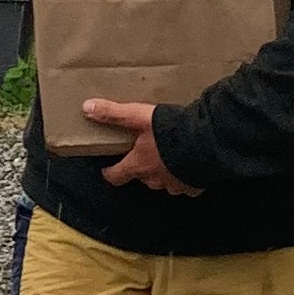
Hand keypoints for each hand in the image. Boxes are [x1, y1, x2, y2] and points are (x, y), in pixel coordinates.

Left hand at [85, 99, 201, 194]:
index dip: (111, 172)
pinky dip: (184, 177)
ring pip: (163, 182)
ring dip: (163, 172)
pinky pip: (186, 185)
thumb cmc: (170, 131)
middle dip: (141, 168)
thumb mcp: (139, 117)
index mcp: (138, 165)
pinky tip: (189, 164)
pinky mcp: (193, 186)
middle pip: (141, 177)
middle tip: (145, 153)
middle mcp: (154, 180)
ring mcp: (175, 186)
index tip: (109, 169)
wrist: (206, 142)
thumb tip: (87, 108)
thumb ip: (113, 113)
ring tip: (169, 157)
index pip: (116, 176)